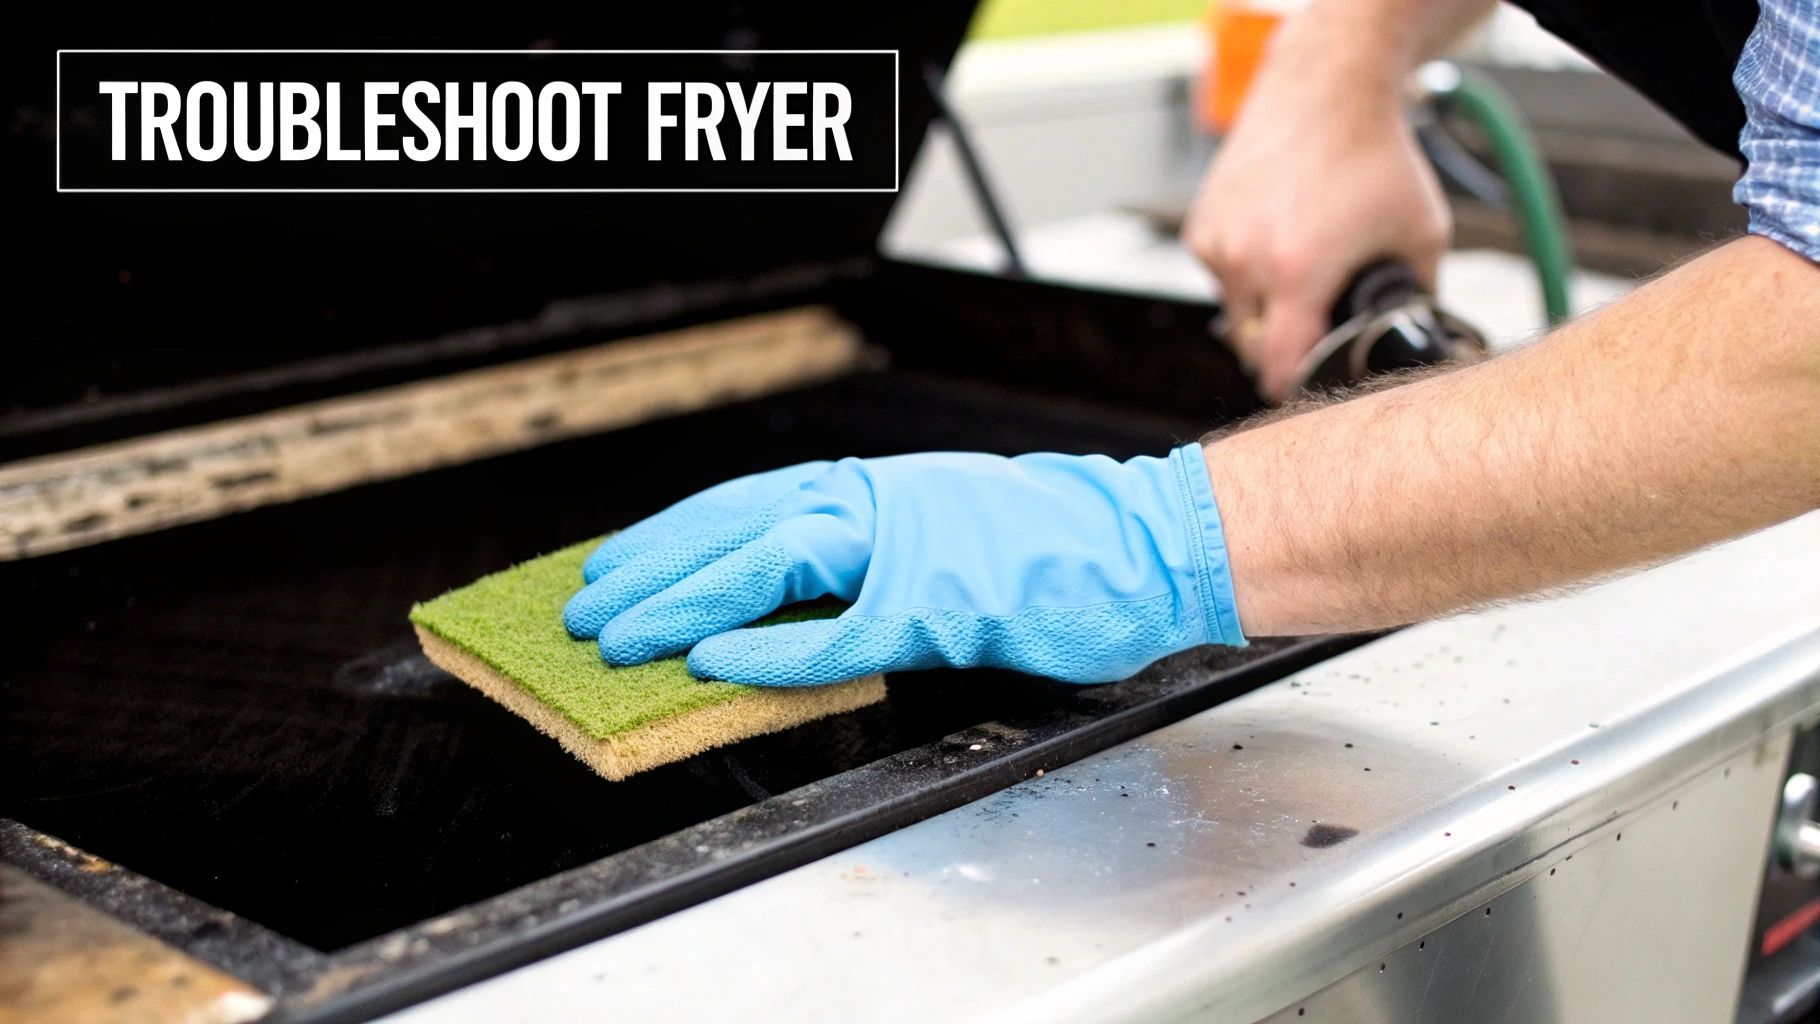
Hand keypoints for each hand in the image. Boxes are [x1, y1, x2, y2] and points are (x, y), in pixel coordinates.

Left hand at [562, 447, 1245, 685]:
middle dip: (649, 568)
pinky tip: (710, 663)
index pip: (747, 503)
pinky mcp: (937, 604)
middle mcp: (876, 499)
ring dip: (681, 600)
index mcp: (874, 485)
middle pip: (733, 523)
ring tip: (618, 635)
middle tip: (584, 606)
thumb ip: (866, 558)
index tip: (618, 562)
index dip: (673, 535)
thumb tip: (797, 595)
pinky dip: (766, 648)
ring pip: (763, 560)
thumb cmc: (1056, 545)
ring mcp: (904, 547)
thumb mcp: (941, 534)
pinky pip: (831, 630)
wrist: (1149, 538)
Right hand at [1183, 22, 1449, 399]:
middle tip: (1315, 327)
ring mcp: (1217, 243)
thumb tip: (1419, 335)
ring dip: (1262, 310)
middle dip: (1281, 347)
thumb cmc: (1373, 154)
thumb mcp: (1421, 233)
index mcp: (1297, 272)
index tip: (1305, 391)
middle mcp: (1246, 261)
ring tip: (1299, 270)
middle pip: (1252, 349)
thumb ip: (1420, 294)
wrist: (1327, 90)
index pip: (1278, 369)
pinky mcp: (1201, 227)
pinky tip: (1276, 243)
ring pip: (1234, 313)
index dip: (1294, 388)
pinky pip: (1220, 277)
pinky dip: (1244, 274)